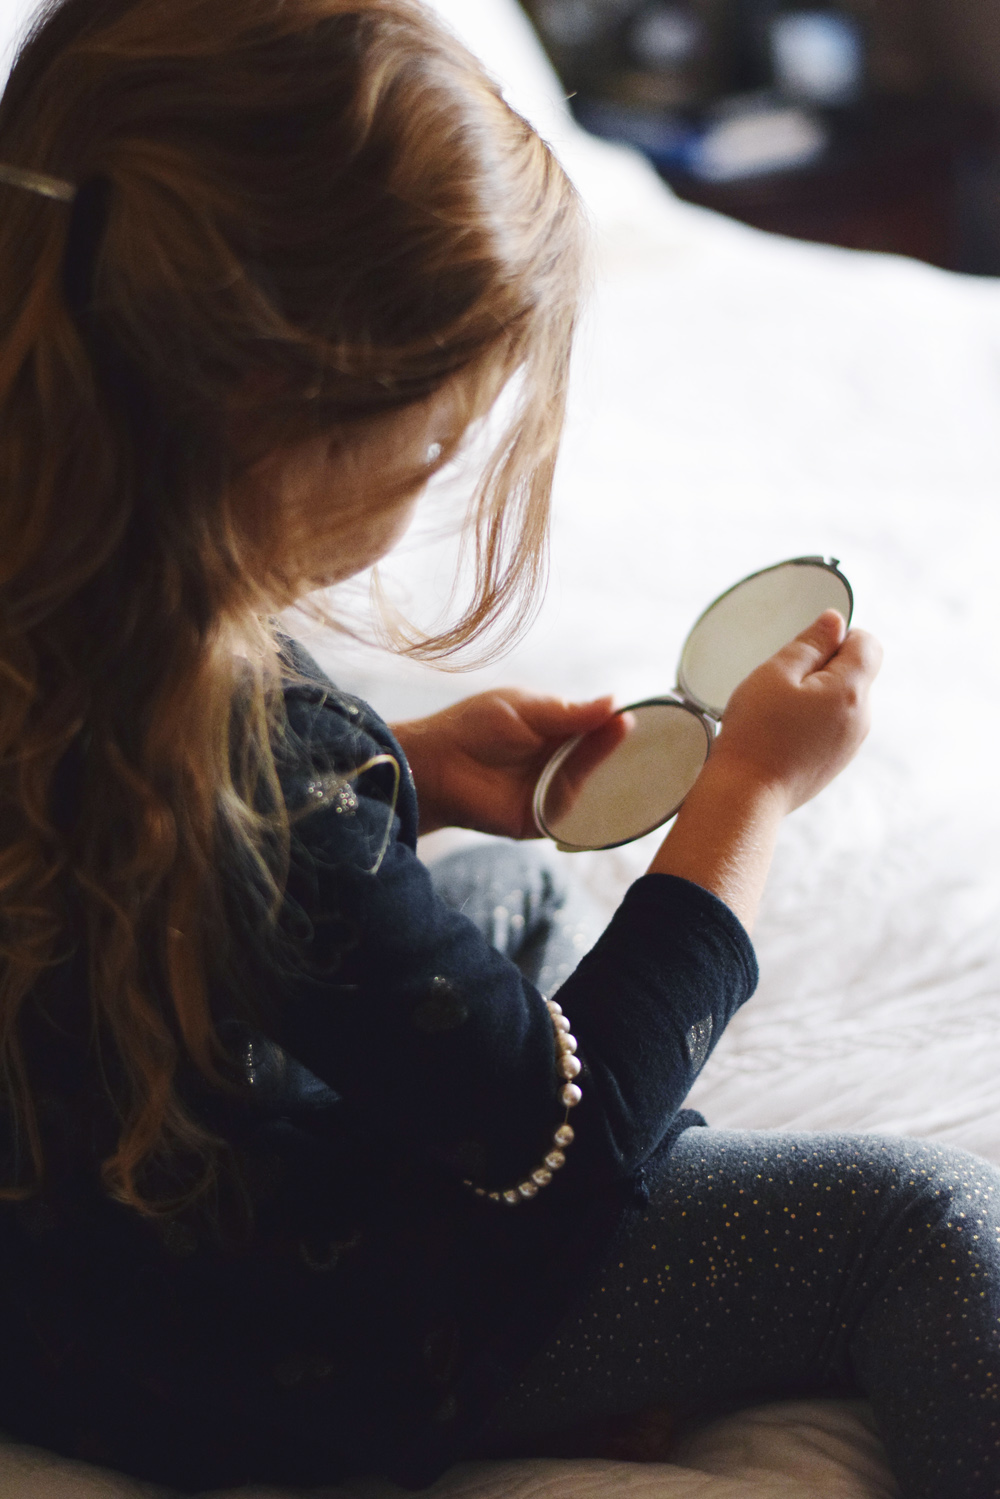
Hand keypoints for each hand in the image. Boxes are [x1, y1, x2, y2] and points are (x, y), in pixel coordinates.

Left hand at [392, 690, 616, 836]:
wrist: (435, 765)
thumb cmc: (471, 727)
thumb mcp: (526, 708)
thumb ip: (569, 711)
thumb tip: (615, 701)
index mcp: (554, 732)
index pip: (595, 727)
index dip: (614, 721)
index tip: (633, 711)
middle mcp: (558, 763)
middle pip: (600, 755)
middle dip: (617, 741)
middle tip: (631, 724)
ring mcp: (552, 792)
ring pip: (592, 779)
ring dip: (606, 760)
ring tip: (621, 735)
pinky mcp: (543, 820)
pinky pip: (575, 810)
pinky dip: (590, 793)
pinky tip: (605, 773)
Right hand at [710, 609, 882, 814]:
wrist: (747, 795)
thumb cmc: (756, 732)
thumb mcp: (776, 673)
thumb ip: (811, 643)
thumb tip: (836, 621)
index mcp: (851, 691)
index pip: (867, 643)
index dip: (836, 638)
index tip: (802, 655)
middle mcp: (861, 718)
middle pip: (854, 672)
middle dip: (822, 669)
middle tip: (781, 687)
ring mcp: (851, 743)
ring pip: (842, 700)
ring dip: (815, 696)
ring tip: (779, 715)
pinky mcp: (837, 761)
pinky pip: (833, 725)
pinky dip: (812, 721)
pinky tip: (783, 735)